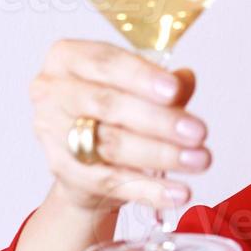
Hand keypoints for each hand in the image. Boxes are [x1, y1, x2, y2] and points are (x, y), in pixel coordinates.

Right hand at [29, 39, 211, 213]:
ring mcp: (52, 133)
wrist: (86, 158)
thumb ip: (164, 84)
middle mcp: (52, 92)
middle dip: (158, 120)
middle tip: (198, 132)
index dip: (141, 76)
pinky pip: (109, 182)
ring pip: (110, 145)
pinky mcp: (62, 171)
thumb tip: (185, 81)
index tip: (174, 90)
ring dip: (160, 155)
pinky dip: (147, 189)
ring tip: (198, 160)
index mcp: (67, 58)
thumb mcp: (139, 88)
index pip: (105, 62)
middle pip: (107, 105)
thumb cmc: (113, 111)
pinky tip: (178, 192)